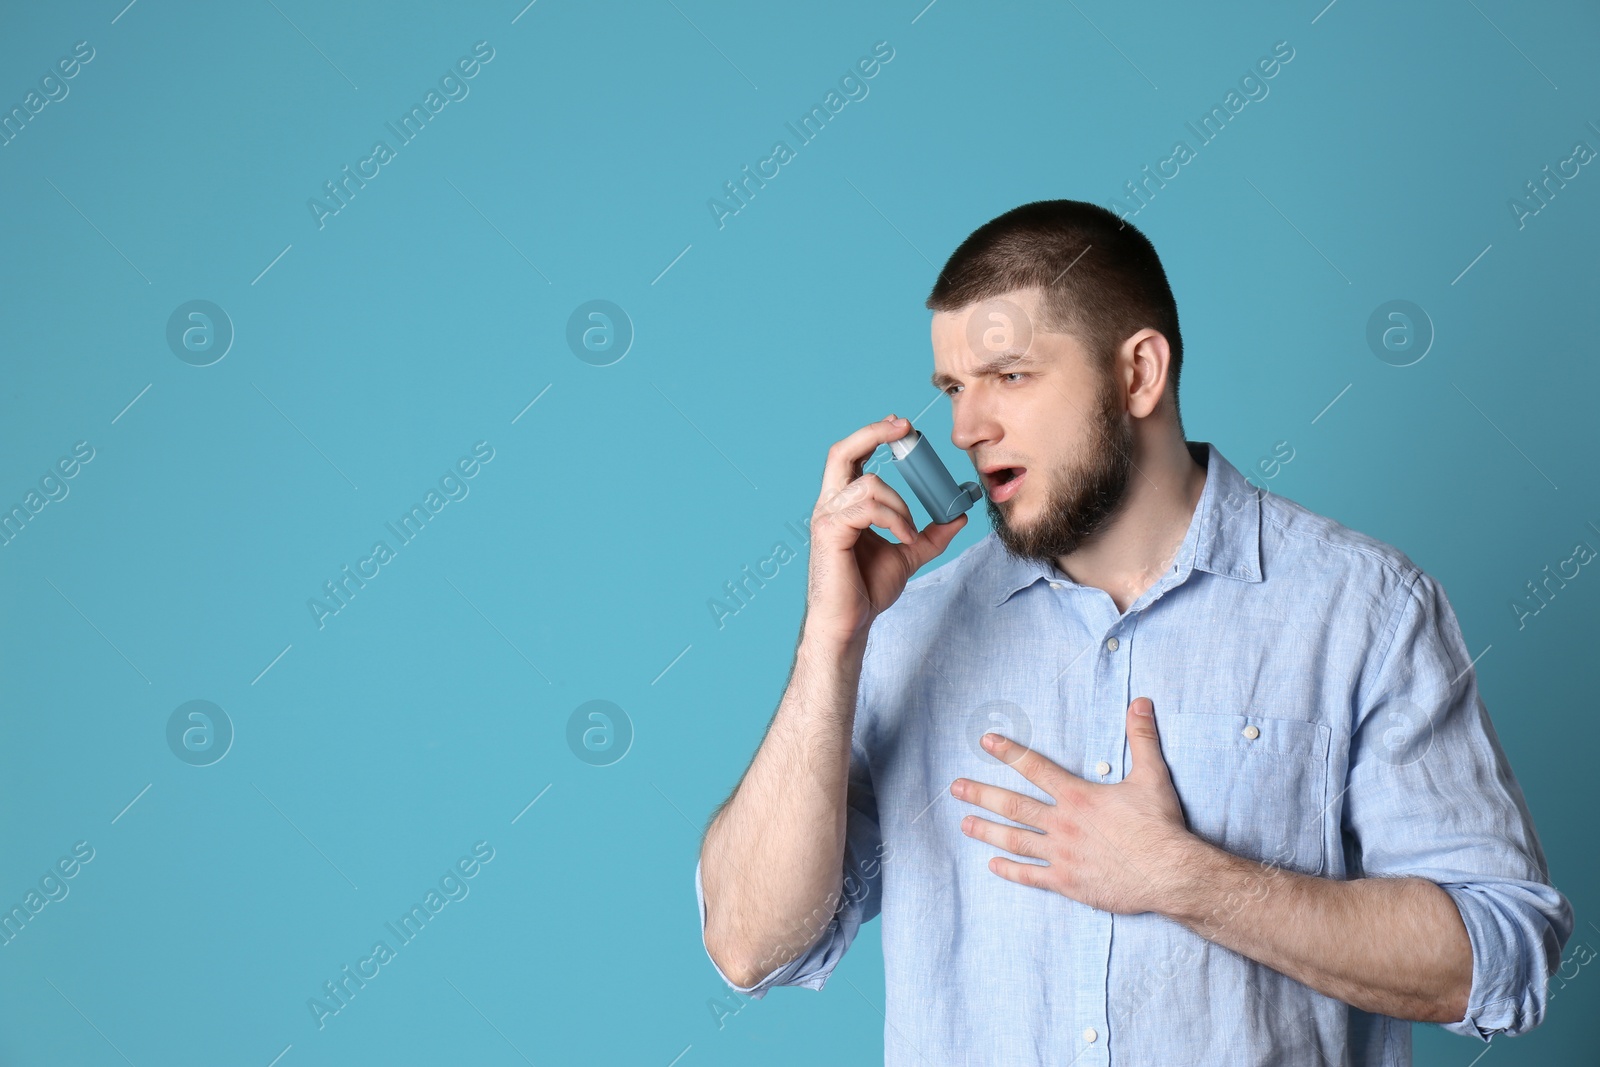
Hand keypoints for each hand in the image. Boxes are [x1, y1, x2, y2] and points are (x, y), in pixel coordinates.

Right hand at [804, 414, 967, 647]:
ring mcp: (826, 517)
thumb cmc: (867, 590)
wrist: (851, 624)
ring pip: (868, 483)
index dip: (873, 436)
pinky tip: (903, 537)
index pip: (852, 457)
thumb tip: (958, 515)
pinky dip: (894, 519)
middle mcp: (830, 505)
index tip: (902, 427)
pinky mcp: (830, 531)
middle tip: (904, 428)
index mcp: (843, 505)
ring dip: (900, 504)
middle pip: (841, 451)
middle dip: (873, 433)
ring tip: (909, 532)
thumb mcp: (908, 555)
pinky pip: (868, 507)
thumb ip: (930, 534)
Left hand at [950, 697, 1198, 914]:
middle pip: (1013, 805)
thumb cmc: (1160, 826)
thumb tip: (1141, 702)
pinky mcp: (1067, 882)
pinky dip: (1010, 871)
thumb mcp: (1152, 776)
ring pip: (1015, 840)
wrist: (1168, 873)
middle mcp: (1062, 823)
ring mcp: (1062, 854)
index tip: (986, 741)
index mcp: (1077, 796)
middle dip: (982, 794)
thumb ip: (1142, 738)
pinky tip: (992, 866)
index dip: (1009, 752)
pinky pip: (1031, 876)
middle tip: (956, 787)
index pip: (1035, 767)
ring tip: (965, 823)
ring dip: (987, 831)